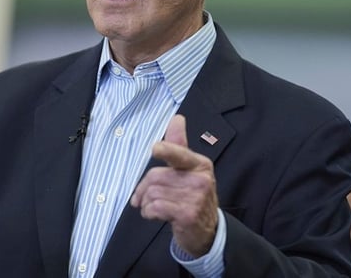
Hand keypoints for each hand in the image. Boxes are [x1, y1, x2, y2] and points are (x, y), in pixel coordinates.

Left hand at [129, 114, 218, 257]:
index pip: (179, 154)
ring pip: (152, 193)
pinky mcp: (187, 214)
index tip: (156, 149)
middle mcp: (200, 179)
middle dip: (143, 189)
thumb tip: (177, 118)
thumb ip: (178, 146)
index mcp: (199, 164)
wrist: (207, 231)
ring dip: (145, 202)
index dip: (166, 150)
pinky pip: (155, 207)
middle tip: (143, 198)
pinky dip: (148, 212)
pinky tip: (155, 215)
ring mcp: (195, 198)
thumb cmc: (191, 196)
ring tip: (153, 207)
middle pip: (155, 176)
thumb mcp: (189, 170)